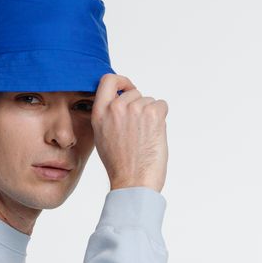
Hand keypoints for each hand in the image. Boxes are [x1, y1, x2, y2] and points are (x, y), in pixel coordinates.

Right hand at [90, 73, 168, 192]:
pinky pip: (162, 105)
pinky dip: (161, 118)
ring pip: (149, 101)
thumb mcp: (102, 137)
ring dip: (150, 116)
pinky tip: (153, 136)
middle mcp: (115, 108)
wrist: (133, 182)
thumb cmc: (120, 166)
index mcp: (99, 114)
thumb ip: (108, 116)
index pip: (108, 80)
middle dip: (140, 107)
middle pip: (134, 93)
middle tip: (138, 131)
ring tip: (143, 138)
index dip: (121, 82)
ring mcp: (135, 109)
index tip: (127, 89)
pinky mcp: (153, 113)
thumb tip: (121, 100)